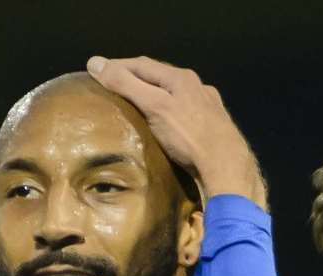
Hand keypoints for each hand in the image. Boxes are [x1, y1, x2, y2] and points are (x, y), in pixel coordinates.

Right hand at [86, 55, 266, 208]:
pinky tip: (168, 124)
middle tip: (114, 87)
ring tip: (138, 105)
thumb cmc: (188, 135)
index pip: (143, 64)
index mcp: (182, 78)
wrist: (226, 165)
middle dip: (137, 79)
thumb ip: (126, 85)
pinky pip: (187, 113)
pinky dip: (171, 113)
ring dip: (156, 95)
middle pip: (160, 77)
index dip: (118, 66)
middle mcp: (197, 87)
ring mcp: (209, 106)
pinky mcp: (214, 126)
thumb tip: (95, 63)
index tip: (98, 71)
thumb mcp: (153, 106)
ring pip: (176, 95)